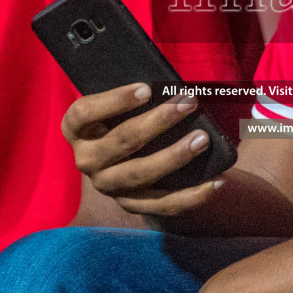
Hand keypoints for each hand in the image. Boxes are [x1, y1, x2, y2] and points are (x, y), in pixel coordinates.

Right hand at [63, 84, 223, 216]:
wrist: (121, 155)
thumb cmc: (123, 115)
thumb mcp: (119, 105)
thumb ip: (136, 96)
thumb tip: (174, 88)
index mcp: (76, 130)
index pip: (84, 113)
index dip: (114, 101)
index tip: (147, 88)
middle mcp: (86, 160)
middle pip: (122, 142)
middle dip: (158, 121)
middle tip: (188, 103)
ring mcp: (107, 185)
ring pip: (140, 174)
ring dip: (174, 156)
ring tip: (202, 139)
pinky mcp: (130, 204)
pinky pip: (162, 205)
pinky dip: (192, 196)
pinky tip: (216, 182)